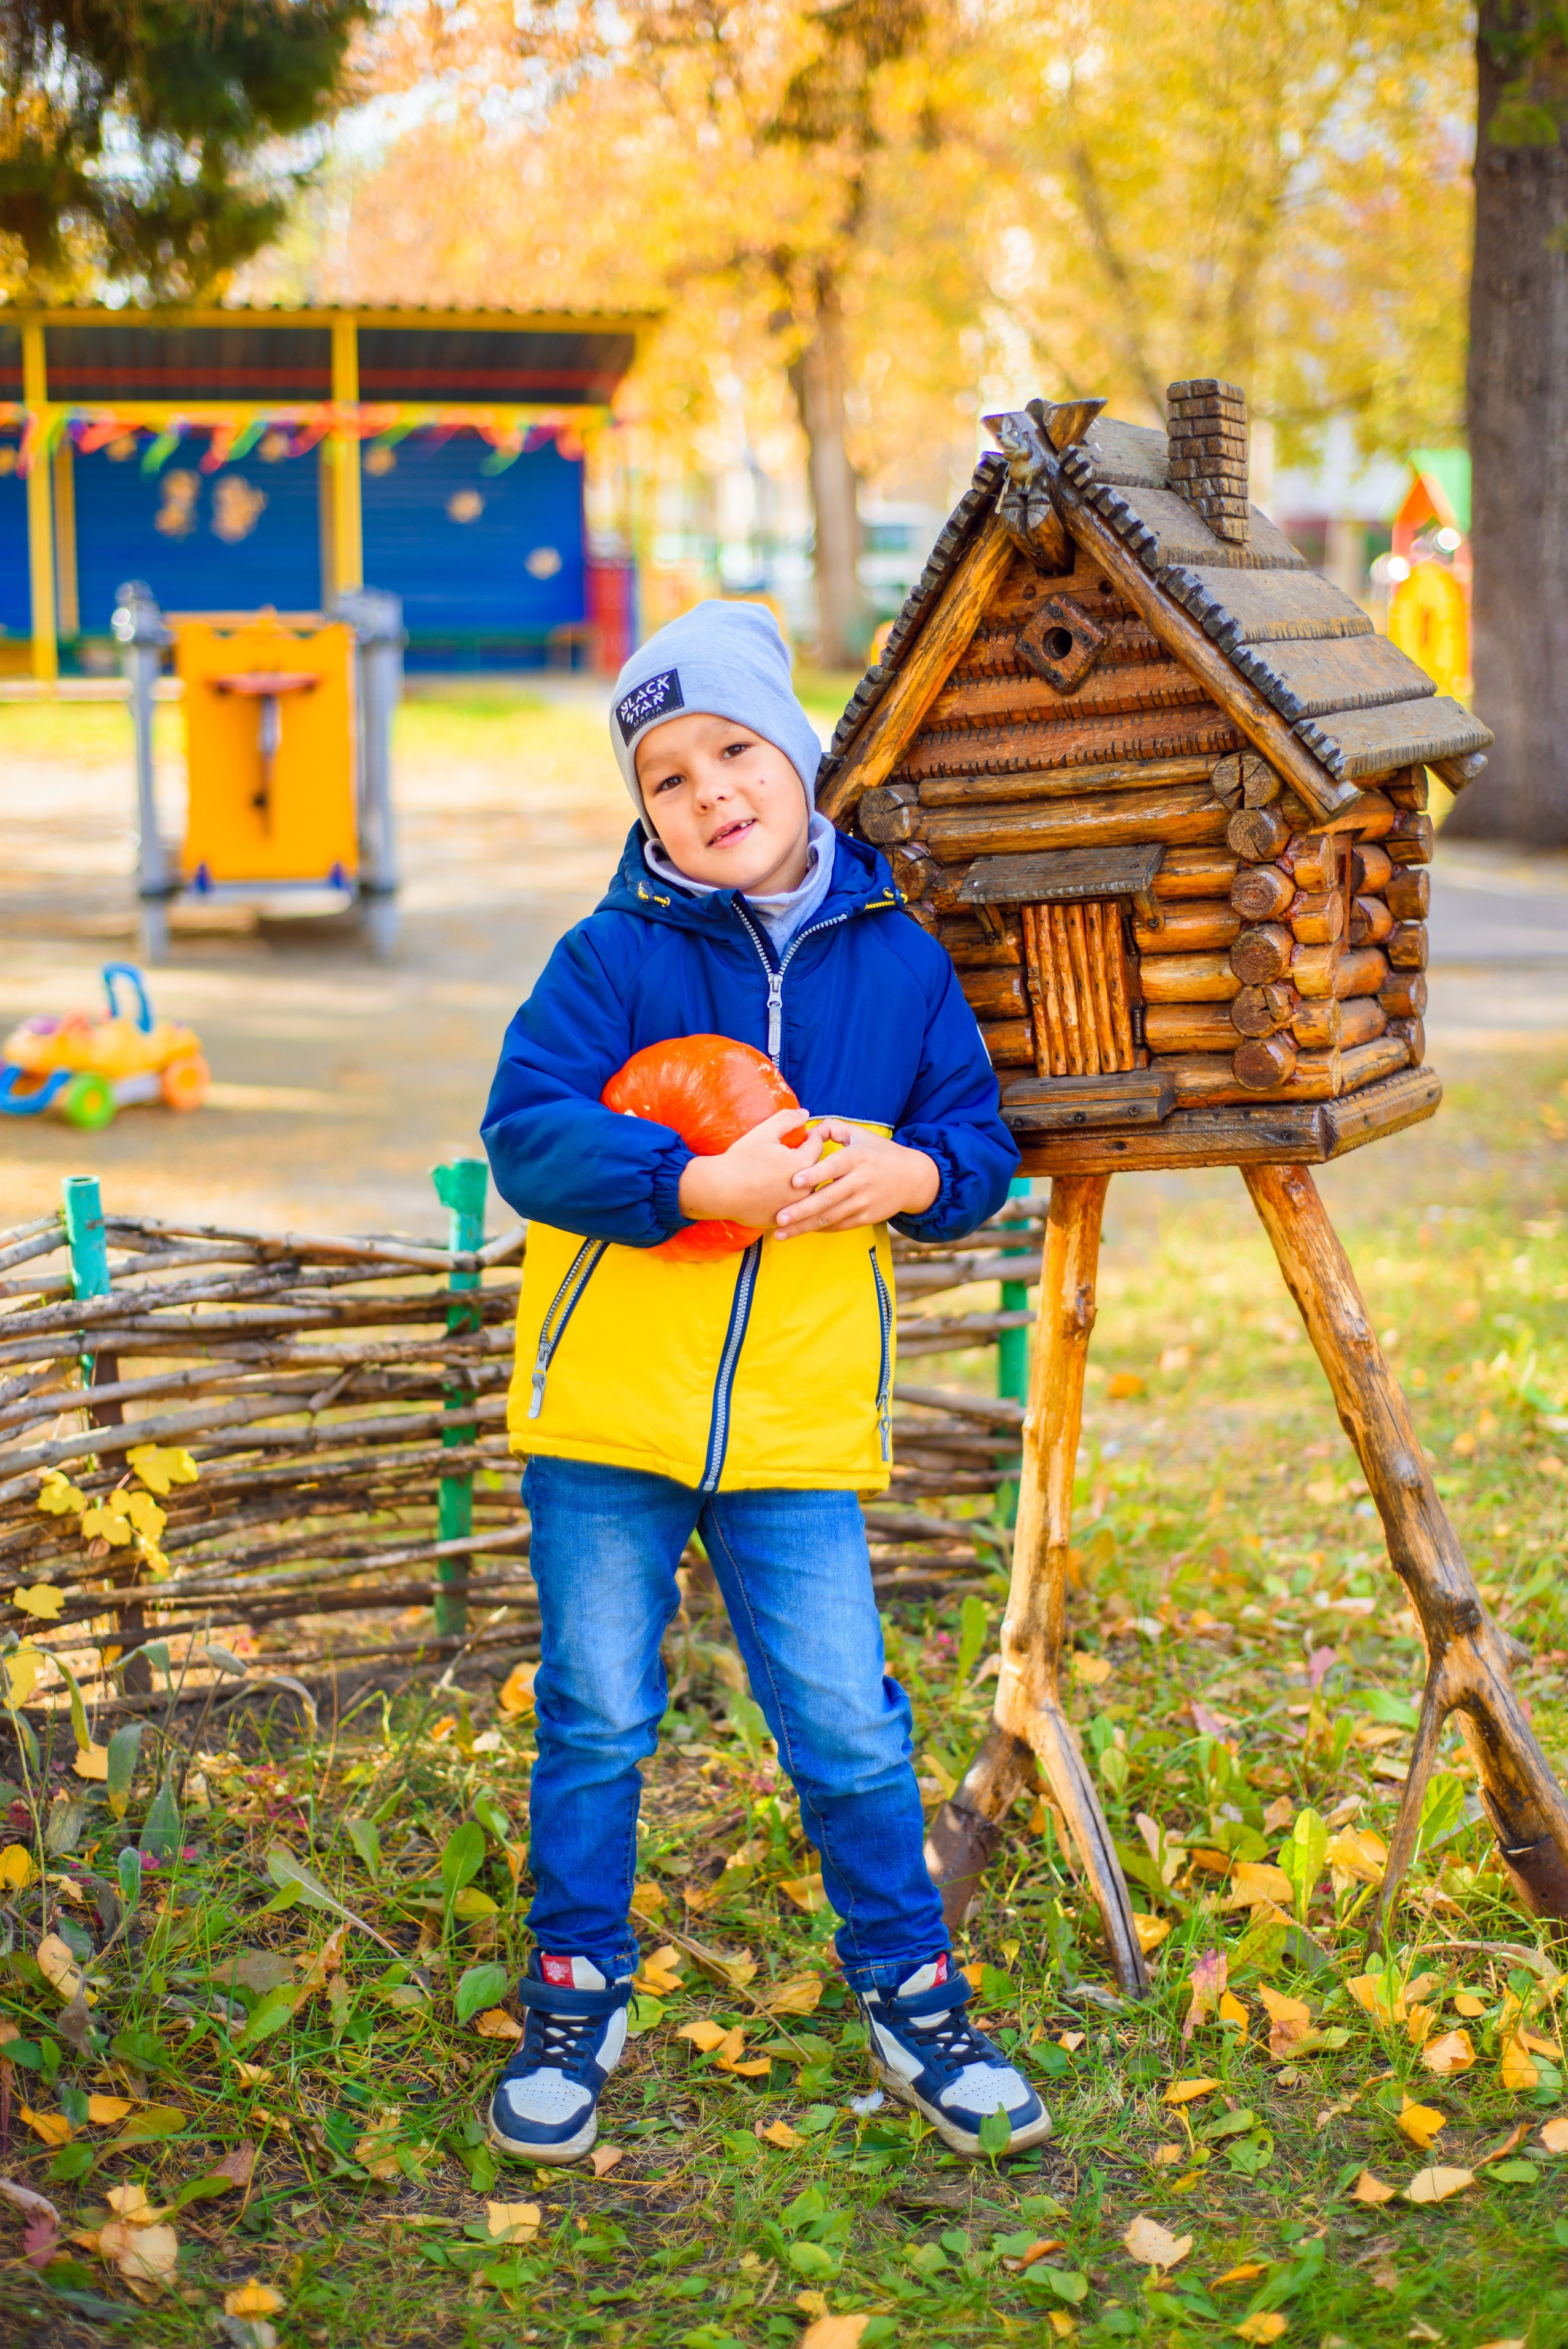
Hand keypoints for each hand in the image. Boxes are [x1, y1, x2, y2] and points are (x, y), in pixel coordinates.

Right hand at [677, 1106, 824, 1227]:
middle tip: (791, 1154)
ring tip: (783, 1174)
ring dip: (802, 1180)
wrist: (719, 1190)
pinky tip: (774, 1192)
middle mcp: (805, 1188)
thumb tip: (805, 1114)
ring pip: (807, 1189)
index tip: (802, 1136)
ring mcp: (796, 1207)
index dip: (810, 1136)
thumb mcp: (764, 1132)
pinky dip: (789, 1199)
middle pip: (816, 1168)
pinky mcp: (785, 1220)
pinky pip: (794, 1207)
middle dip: (807, 1158)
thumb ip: (787, 1119)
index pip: (818, 1144)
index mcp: (803, 1163)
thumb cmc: (741, 1159)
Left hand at [774, 1120, 939, 1237]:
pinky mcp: (866, 1218)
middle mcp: (860, 1182)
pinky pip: (839, 1225)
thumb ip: (832, 1128)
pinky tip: (800, 1231)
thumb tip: (806, 1130)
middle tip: (779, 1218)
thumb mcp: (859, 1134)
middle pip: (828, 1199)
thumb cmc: (879, 1153)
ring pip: (830, 1217)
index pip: (833, 1168)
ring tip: (780, 1233)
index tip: (794, 1182)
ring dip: (804, 1226)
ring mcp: (863, 1202)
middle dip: (802, 1210)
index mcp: (856, 1158)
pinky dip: (819, 1228)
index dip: (814, 1175)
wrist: (911, 1178)